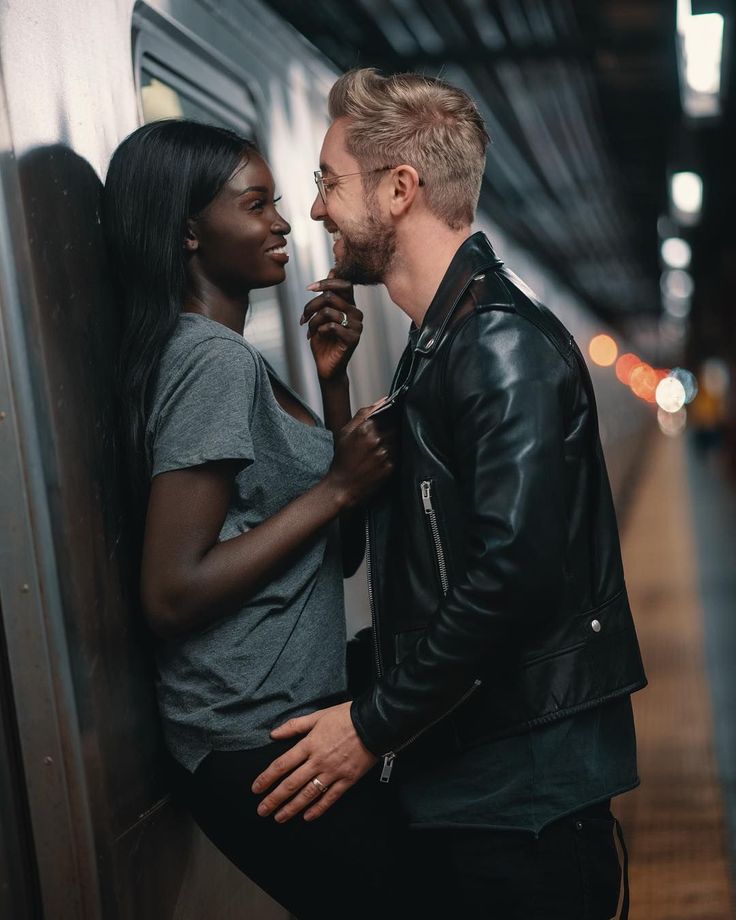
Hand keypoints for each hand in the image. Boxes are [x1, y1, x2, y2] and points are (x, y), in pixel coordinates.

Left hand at [251, 702, 376, 821]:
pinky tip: (307, 816)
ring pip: (308, 794)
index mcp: (309, 744)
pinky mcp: (347, 780)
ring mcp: (333, 772)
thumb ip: (295, 726)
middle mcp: (318, 761)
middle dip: (274, 799)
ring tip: (279, 817)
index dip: (267, 778)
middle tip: (262, 810)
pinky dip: (318, 808)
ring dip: (292, 807)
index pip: (282, 765)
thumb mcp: (318, 716)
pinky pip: (330, 798)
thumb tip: (274, 734)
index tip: (256, 789)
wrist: (374, 723)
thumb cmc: (346, 717)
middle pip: (291, 783)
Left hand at [301, 273, 362, 381]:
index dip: (326, 282)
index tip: (309, 288)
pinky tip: (318, 336)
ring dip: (313, 320)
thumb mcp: (322, 315)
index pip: (344, 284)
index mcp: (350, 305)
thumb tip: (333, 269)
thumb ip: (327, 296)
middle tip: (303, 318)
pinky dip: (320, 330)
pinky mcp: (353, 338)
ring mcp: (357, 326)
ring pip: (328, 311)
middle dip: (311, 306)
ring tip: (309, 330)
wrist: (326, 366)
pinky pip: (331, 326)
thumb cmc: (323, 341)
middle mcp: (356, 313)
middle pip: (330, 297)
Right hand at [327, 403, 394, 507]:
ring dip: (393, 443)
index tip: (389, 418)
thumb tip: (382, 400)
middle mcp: (377, 440)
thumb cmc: (342, 460)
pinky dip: (393, 455)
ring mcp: (384, 454)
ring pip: (398, 441)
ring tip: (379, 450)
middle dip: (391, 430)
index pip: (388, 414)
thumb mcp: (345, 432)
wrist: (342, 486)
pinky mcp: (390, 466)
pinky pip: (398, 455)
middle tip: (381, 438)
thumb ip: (363, 414)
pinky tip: (381, 460)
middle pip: (395, 427)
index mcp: (365, 428)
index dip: (390, 416)